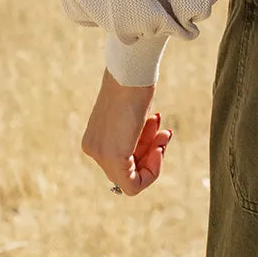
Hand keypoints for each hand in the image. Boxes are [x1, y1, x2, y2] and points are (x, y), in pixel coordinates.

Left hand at [80, 67, 173, 194]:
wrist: (130, 71)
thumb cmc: (134, 84)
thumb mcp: (133, 115)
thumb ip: (133, 135)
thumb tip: (149, 150)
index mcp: (94, 139)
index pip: (121, 160)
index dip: (145, 150)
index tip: (158, 129)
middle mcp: (92, 150)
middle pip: (127, 169)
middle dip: (151, 152)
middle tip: (165, 133)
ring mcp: (100, 155)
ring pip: (131, 178)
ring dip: (155, 157)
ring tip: (165, 132)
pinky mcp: (112, 157)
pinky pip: (132, 185)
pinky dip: (152, 172)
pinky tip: (160, 148)